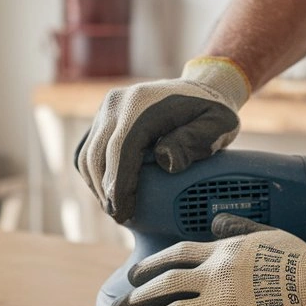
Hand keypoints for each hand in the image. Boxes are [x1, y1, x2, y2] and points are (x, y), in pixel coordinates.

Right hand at [75, 56, 250, 223]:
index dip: (119, 186)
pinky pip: (87, 150)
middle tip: (120, 218)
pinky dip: (93, 174)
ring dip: (97, 186)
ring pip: (87, 155)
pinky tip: (107, 192)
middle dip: (105, 192)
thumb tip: (165, 161)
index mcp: (143, 105)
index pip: (121, 151)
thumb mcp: (218, 126)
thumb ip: (194, 142)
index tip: (124, 214)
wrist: (199, 88)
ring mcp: (106, 109)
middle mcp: (117, 103)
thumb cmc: (210, 113)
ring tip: (115, 208)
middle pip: (98, 155)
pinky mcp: (102, 117)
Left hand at [111, 214, 305, 305]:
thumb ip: (236, 228)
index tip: (132, 277)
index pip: (174, 256)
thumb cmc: (302, 259)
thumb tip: (215, 220)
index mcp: (222, 251)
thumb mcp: (265, 234)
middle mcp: (214, 277)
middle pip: (163, 286)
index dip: (149, 268)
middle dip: (135, 300)